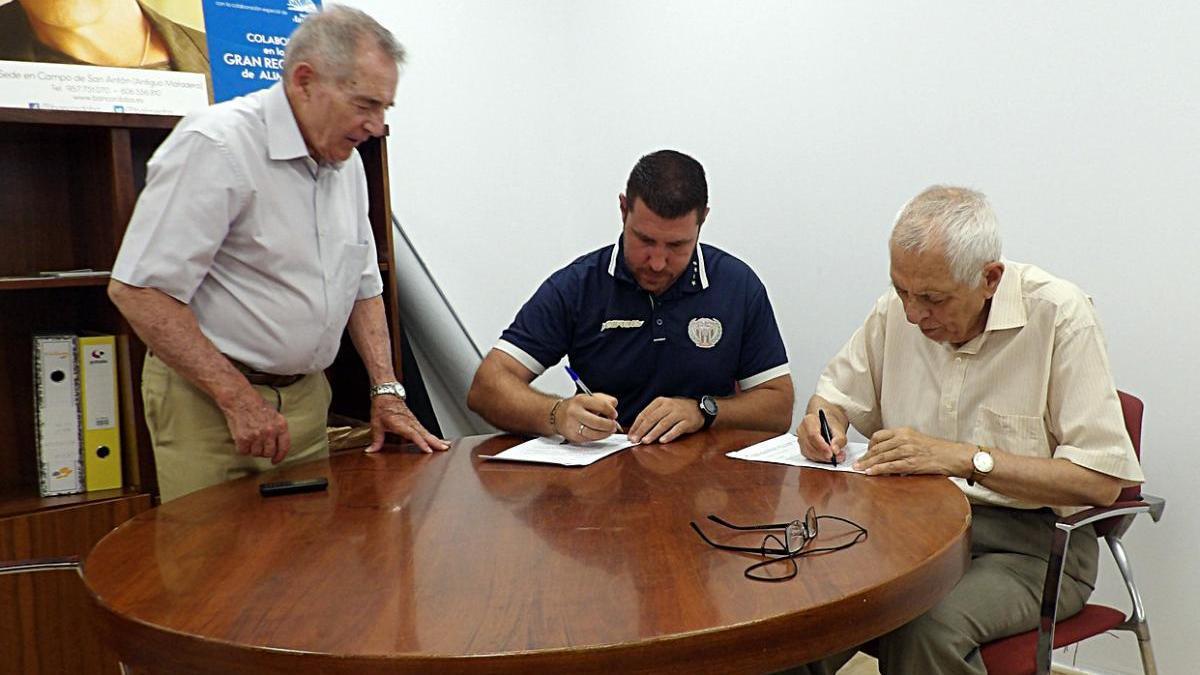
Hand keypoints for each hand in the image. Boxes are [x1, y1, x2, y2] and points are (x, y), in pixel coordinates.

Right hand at [222, 391, 290, 463]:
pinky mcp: (243, 438)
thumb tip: (278, 443)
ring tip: (249, 439)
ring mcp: (257, 435)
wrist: (239, 398)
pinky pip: (243, 451)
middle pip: (269, 452)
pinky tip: (241, 440)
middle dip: (263, 452)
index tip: (275, 460)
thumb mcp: (274, 414)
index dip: (280, 456)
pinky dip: (242, 448)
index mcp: (280, 425)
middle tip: (258, 446)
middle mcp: (270, 431)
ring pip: (256, 453)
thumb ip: (278, 429)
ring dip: (252, 449)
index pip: (284, 446)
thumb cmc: (256, 404)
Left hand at [368, 395, 449, 452]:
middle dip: (434, 441)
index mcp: (399, 422)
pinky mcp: (415, 422)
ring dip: (437, 439)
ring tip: (446, 446)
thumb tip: (371, 451)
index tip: (427, 449)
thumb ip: (376, 439)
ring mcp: (414, 422)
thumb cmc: (382, 406)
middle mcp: (409, 422)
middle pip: (424, 433)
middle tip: (444, 448)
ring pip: (427, 432)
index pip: (412, 434)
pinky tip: (439, 441)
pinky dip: (433, 436)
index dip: (420, 442)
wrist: (387, 393)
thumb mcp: (376, 423)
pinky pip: (425, 430)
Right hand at [557, 393, 620, 443]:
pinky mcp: (574, 437)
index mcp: (580, 400)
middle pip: (598, 422)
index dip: (611, 411)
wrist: (556, 415)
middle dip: (610, 424)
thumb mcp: (588, 397)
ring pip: (595, 433)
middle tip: (614, 424)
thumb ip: (603, 399)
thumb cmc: (575, 406)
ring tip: (610, 430)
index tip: (614, 414)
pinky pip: (590, 439)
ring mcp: (573, 426)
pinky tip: (601, 433)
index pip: (602, 405)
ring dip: (606, 433)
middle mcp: (575, 413)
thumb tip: (614, 404)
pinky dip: (598, 437)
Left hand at [628, 397, 703, 443]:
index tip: (630, 435)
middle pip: (652, 419)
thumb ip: (651, 416)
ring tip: (645, 441)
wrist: (698, 408)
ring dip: (653, 433)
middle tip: (635, 440)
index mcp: (660, 402)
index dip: (636, 426)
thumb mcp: (663, 408)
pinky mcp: (688, 421)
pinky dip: (669, 435)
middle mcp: (669, 406)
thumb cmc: (677, 410)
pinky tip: (662, 441)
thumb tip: (637, 431)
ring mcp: (679, 413)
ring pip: (663, 424)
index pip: (644, 414)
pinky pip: (677, 429)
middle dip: (642, 430)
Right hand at [795, 413, 845, 462]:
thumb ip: (839, 439)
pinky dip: (820, 459)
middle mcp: (802, 430)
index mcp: (809, 420)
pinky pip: (809, 457)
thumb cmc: (831, 424)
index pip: (812, 435)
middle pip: (810, 446)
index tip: (831, 453)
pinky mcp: (802, 448)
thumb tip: (835, 450)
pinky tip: (829, 457)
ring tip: (836, 458)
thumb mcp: (839, 429)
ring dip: (823, 458)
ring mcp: (800, 440)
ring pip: (809, 453)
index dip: (822, 446)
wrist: (828, 424)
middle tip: (836, 458)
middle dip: (824, 454)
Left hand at [858, 427, 972, 475]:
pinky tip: (871, 473)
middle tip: (857, 463)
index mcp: (904, 432)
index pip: (879, 436)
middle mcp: (903, 439)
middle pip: (877, 447)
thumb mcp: (917, 440)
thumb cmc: (938, 449)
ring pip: (881, 457)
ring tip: (859, 469)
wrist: (954, 455)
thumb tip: (886, 454)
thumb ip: (901, 444)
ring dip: (867, 464)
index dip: (869, 445)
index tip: (865, 452)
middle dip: (865, 456)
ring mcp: (907, 451)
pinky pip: (890, 467)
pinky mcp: (911, 463)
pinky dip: (878, 470)